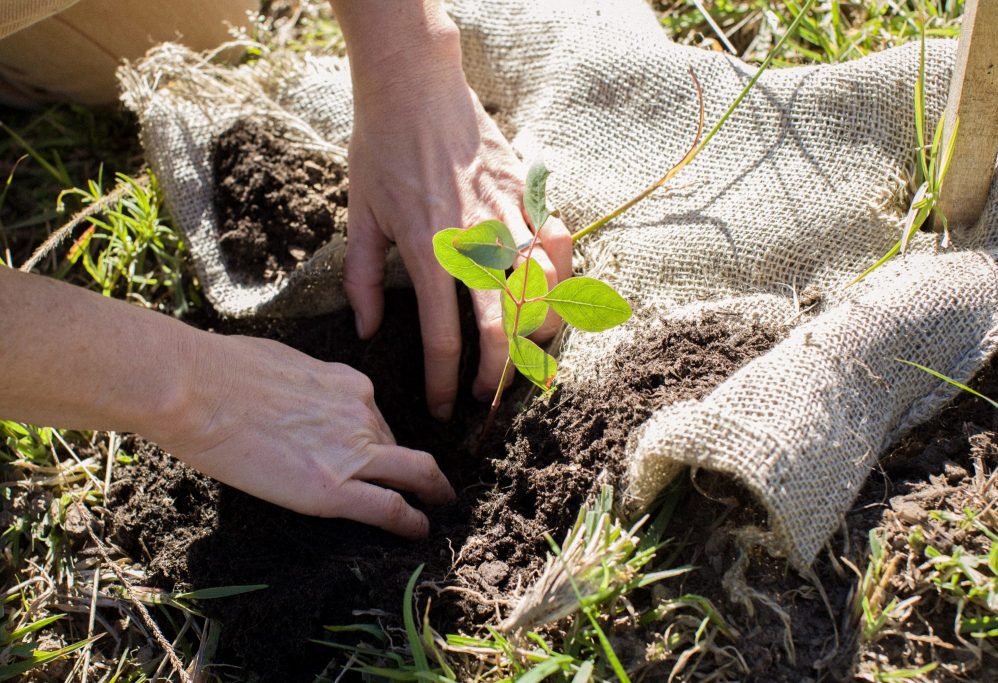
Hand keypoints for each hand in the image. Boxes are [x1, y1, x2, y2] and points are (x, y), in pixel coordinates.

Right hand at [156, 332, 454, 538]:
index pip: (374, 419)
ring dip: (427, 493)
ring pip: (411, 475)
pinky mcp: (333, 489)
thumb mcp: (283, 364)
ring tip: (433, 509)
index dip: (382, 441)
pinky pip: (390, 508)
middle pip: (394, 447)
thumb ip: (305, 386)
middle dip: (410, 469)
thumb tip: (294, 398)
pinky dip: (412, 522)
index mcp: (347, 383)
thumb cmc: (220, 370)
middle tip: (425, 487)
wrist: (195, 388)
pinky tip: (419, 531)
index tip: (387, 455)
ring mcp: (351, 450)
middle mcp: (360, 413)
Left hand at [334, 4, 573, 419]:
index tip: (445, 407)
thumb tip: (368, 332)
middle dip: (498, 376)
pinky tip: (552, 289)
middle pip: (503, 330)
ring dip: (539, 331)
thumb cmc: (380, 149)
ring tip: (525, 349)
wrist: (413, 86)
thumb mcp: (359, 216)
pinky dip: (562, 272)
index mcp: (427, 254)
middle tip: (487, 394)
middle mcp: (473, 244)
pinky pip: (559, 243)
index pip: (445, 339)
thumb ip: (361, 279)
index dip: (446, 384)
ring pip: (542, 292)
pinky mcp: (527, 195)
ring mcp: (506, 218)